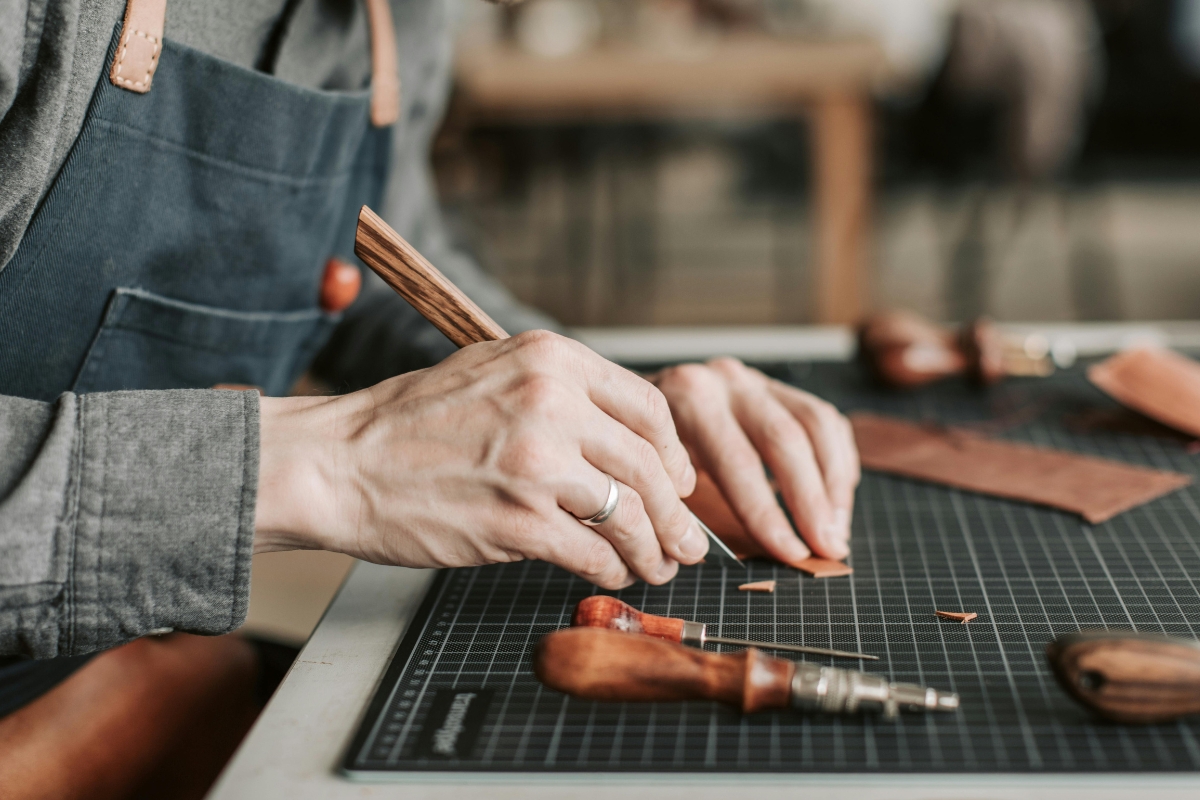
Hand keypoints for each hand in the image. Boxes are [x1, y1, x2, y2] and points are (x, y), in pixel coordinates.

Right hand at [252, 331, 707, 587]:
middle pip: (649, 466)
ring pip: (630, 513)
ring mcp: (535, 463)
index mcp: (550, 360)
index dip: (675, 456)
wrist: (339, 462)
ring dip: (653, 549)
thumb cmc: (409, 423)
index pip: (649, 409)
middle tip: (688, 542)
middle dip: (678, 514)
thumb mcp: (490, 372)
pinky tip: (610, 574)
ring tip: (658, 566)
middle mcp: (551, 402)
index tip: (678, 483)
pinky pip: (592, 552)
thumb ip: (558, 391)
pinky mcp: (516, 520)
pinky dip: (611, 570)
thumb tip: (625, 436)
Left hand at [648, 358, 859, 563]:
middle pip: (785, 440)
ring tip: (837, 530)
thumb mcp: (651, 471)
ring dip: (834, 484)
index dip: (770, 514)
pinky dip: (837, 462)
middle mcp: (727, 381)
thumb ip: (681, 505)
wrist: (634, 403)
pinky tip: (837, 500)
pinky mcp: (780, 387)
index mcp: (689, 400)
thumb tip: (721, 555)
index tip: (792, 553)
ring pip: (816, 426)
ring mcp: (757, 380)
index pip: (739, 463)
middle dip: (812, 501)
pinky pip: (825, 421)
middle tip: (828, 547)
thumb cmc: (645, 451)